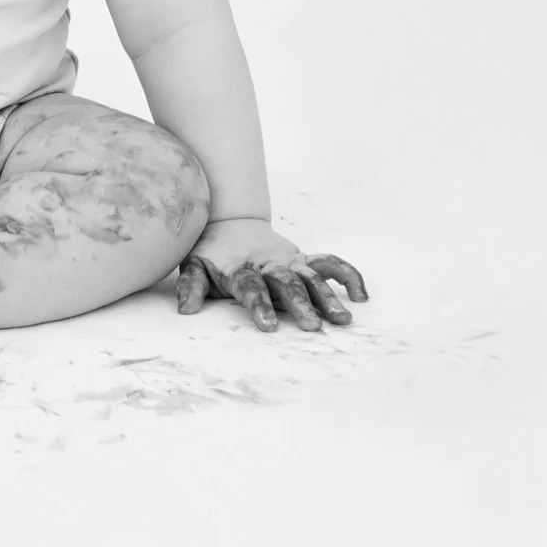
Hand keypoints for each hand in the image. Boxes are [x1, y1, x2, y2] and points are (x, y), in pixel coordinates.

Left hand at [175, 219, 366, 331]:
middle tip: (312, 326)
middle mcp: (269, 265)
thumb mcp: (193, 264)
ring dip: (328, 296)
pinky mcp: (303, 258)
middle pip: (287, 284)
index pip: (252, 288)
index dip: (260, 305)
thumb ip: (191, 286)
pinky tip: (361, 296)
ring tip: (343, 318)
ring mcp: (289, 261)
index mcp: (241, 269)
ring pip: (312, 277)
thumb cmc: (210, 250)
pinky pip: (330, 264)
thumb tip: (186, 310)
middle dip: (299, 304)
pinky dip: (348, 275)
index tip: (268, 327)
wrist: (228, 218)